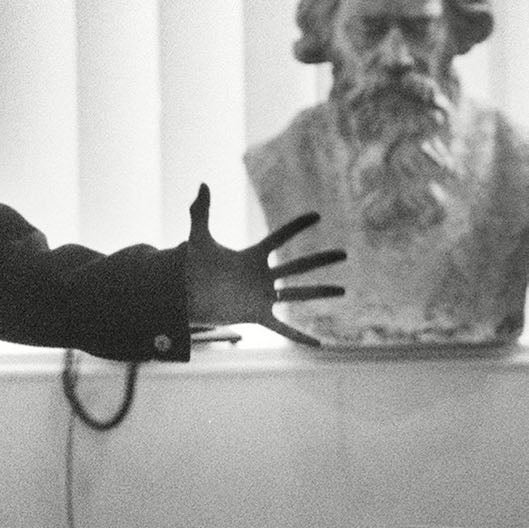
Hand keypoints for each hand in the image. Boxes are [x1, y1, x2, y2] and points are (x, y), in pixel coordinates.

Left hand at [182, 184, 345, 346]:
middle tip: (344, 253)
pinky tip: (318, 344)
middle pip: (298, 266)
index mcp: (252, 257)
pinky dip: (301, 337)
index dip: (297, 227)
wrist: (184, 298)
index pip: (280, 238)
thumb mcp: (198, 239)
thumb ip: (200, 211)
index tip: (317, 216)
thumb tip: (202, 183)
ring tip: (343, 290)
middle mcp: (262, 277)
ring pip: (298, 295)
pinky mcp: (257, 317)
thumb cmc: (189, 268)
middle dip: (322, 260)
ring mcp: (262, 298)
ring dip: (321, 292)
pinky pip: (283, 330)